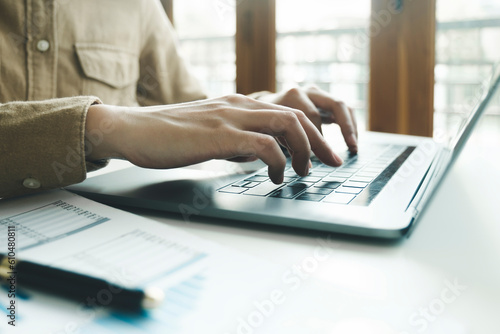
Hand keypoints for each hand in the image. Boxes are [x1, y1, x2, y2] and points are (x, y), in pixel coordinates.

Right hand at [85, 95, 343, 182]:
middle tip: (330, 163)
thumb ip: (234, 138)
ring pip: (287, 124)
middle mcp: (238, 105)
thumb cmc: (166, 135)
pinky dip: (277, 160)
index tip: (320, 153)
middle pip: (296, 116)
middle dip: (319, 140)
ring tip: (305, 171)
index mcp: (237, 104)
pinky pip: (263, 144)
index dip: (310, 131)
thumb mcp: (208, 133)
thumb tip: (257, 154)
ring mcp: (229, 118)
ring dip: (304, 149)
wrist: (131, 129)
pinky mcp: (218, 135)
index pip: (286, 111)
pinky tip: (275, 176)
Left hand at [257, 86, 357, 152]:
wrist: (263, 107)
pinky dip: (349, 124)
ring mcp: (315, 93)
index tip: (325, 159)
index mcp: (291, 98)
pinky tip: (351, 141)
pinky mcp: (323, 98)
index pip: (311, 117)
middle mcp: (305, 91)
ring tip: (353, 146)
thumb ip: (288, 147)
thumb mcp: (272, 133)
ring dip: (350, 127)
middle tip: (348, 150)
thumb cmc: (267, 124)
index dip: (318, 140)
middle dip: (344, 129)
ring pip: (341, 105)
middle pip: (331, 106)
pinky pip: (343, 109)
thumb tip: (307, 168)